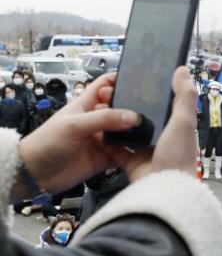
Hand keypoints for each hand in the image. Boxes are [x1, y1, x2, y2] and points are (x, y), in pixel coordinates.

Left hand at [17, 72, 139, 195]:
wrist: (36, 173)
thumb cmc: (47, 142)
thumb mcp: (75, 124)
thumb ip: (104, 119)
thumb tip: (132, 116)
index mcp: (86, 105)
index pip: (106, 86)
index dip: (120, 81)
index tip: (139, 81)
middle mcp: (96, 120)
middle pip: (121, 109)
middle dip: (134, 108)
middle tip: (150, 110)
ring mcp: (102, 139)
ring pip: (125, 131)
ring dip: (136, 131)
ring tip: (150, 130)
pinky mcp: (105, 157)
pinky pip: (124, 152)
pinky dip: (133, 152)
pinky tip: (142, 150)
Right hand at [109, 67, 199, 182]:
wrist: (163, 190)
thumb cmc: (178, 157)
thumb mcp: (183, 122)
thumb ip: (183, 96)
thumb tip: (182, 70)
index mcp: (176, 127)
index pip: (165, 105)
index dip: (153, 93)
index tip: (138, 80)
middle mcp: (162, 138)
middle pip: (143, 117)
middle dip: (129, 106)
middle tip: (113, 93)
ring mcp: (146, 150)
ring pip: (127, 132)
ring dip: (115, 122)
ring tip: (103, 107)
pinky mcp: (131, 162)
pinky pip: (115, 149)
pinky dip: (106, 141)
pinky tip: (97, 130)